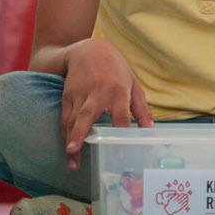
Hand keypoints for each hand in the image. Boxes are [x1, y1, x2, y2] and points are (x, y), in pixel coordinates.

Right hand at [61, 38, 152, 170]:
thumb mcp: (133, 83)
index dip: (120, 132)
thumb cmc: (115, 68)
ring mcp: (80, 94)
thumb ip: (141, 108)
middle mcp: (97, 92)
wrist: (89, 50)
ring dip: (70, 141)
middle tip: (74, 151)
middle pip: (87, 114)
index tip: (120, 152)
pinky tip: (68, 150)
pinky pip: (65, 118)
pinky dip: (65, 134)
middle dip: (80, 133)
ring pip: (72, 120)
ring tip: (72, 164)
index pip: (120, 114)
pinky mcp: (67, 96)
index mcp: (118, 90)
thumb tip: (149, 131)